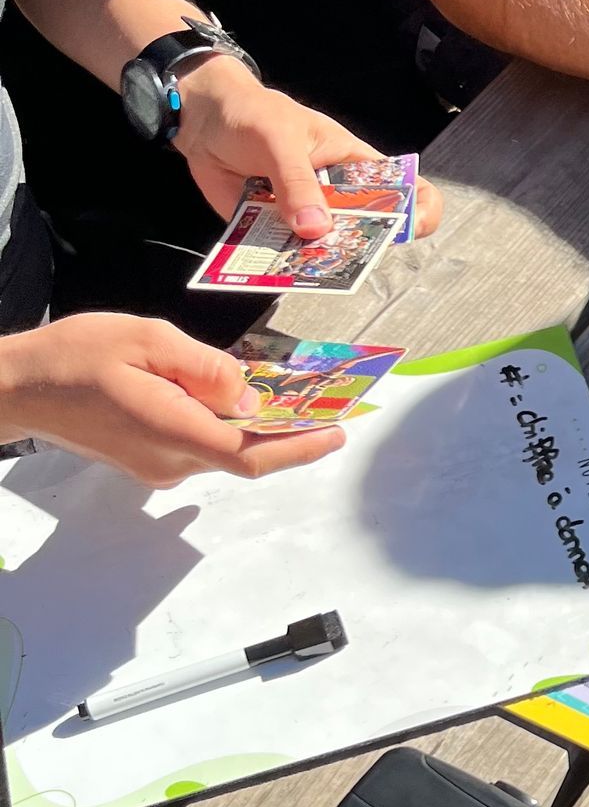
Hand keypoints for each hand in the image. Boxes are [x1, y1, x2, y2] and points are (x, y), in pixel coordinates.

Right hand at [0, 315, 346, 486]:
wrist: (17, 386)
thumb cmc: (74, 356)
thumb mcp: (147, 340)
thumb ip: (205, 368)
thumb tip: (249, 395)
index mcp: (174, 431)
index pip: (251, 455)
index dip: (299, 447)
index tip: (337, 433)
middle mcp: (171, 462)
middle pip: (243, 453)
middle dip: (286, 431)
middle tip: (326, 404)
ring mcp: (157, 466)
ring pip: (221, 448)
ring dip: (252, 425)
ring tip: (286, 393)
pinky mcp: (146, 460)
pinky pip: (198, 443)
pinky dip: (222, 424)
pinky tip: (227, 394)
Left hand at [173, 53, 443, 238]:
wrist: (202, 120)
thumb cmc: (253, 115)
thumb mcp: (279, 139)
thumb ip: (297, 182)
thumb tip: (315, 228)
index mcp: (355, 166)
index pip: (407, 190)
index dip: (418, 211)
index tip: (406, 228)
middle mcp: (337, 197)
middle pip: (366, 232)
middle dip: (359, 248)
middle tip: (339, 250)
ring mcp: (306, 217)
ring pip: (323, 251)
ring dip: (314, 263)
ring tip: (299, 265)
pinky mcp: (274, 231)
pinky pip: (282, 255)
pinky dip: (277, 265)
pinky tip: (268, 266)